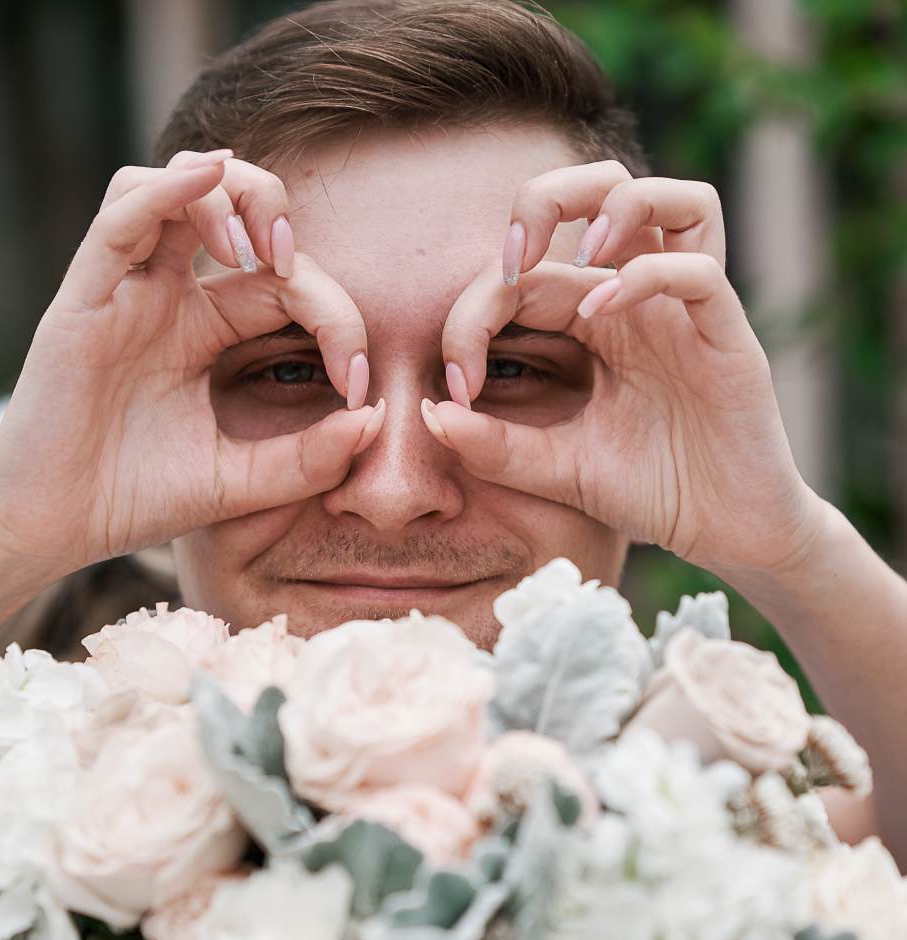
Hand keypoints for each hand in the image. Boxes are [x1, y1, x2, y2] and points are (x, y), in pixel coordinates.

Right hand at [0, 150, 383, 585]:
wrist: (56, 530)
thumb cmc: (138, 499)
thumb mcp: (241, 482)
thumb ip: (308, 458)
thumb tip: (379, 419)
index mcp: (208, 330)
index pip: (285, 284)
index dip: (335, 315)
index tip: (357, 381)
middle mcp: (168, 296)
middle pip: (231, 206)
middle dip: (277, 216)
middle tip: (296, 270)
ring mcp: (125, 291)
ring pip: (178, 187)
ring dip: (228, 195)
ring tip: (257, 248)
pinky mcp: (83, 299)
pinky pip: (122, 215)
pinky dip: (166, 188)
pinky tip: (205, 183)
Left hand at [422, 161, 817, 579]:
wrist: (720, 532)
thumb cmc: (647, 490)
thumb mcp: (555, 470)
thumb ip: (495, 446)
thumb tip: (430, 414)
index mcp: (596, 319)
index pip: (528, 273)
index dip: (477, 309)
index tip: (458, 381)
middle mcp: (642, 298)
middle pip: (602, 188)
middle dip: (543, 200)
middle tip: (512, 259)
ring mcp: (687, 310)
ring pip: (671, 199)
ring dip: (612, 210)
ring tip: (578, 261)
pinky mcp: (727, 335)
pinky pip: (697, 270)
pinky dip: (645, 275)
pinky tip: (601, 314)